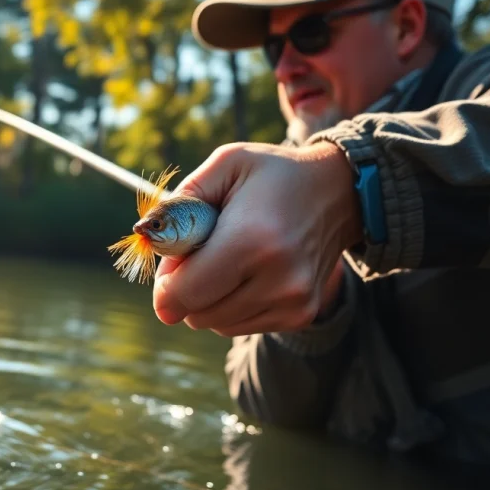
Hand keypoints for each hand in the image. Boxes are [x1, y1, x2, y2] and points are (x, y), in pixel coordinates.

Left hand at [152, 141, 362, 335]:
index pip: (184, 293)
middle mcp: (277, 279)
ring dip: (207, 299)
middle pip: (196, 313)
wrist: (341, 192)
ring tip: (228, 259)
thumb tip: (149, 240)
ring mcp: (293, 302)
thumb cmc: (273, 175)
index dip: (164, 284)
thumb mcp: (224, 164)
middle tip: (200, 253)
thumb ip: (180, 202)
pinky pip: (240, 325)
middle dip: (185, 289)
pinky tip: (247, 273)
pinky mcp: (300, 315)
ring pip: (215, 323)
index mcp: (252, 240)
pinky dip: (231, 305)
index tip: (171, 264)